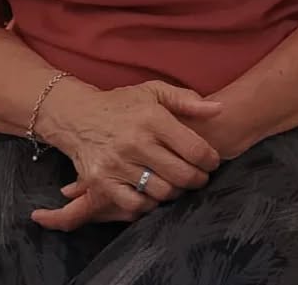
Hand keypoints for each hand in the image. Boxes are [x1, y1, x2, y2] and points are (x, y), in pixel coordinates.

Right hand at [32, 81, 222, 230]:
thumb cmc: (123, 104)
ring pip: (161, 192)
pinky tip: (153, 193)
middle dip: (197, 179)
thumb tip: (218, 109)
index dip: (210, 160)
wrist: (78, 117)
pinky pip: (135, 205)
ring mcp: (117, 165)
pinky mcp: (102, 183)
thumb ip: (187, 100)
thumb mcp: (154, 91)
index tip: (212, 162)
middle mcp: (135, 142)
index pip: (193, 149)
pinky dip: (149, 204)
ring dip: (175, 192)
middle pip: (181, 175)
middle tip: (200, 177)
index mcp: (152, 119)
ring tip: (178, 183)